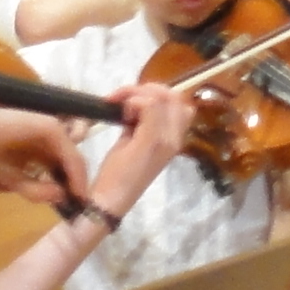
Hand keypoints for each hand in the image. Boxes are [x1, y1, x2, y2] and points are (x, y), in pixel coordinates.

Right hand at [0, 105, 90, 207]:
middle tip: (82, 206)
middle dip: (80, 184)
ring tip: (79, 200)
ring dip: (80, 180)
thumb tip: (62, 196)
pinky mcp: (52, 128)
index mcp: (45, 146)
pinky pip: (70, 154)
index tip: (77, 206)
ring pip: (76, 158)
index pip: (67, 166)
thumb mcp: (17, 181)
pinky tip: (74, 190)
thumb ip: (38, 191)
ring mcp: (55, 130)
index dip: (74, 185)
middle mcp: (53, 137)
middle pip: (75, 162)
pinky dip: (74, 173)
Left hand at [90, 81, 194, 213]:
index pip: (178, 102)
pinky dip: (132, 101)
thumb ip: (140, 122)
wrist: (111, 200)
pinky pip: (149, 105)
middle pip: (172, 95)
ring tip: (120, 107)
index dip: (156, 93)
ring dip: (136, 94)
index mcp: (174, 139)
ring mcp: (166, 139)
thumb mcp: (133, 142)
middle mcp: (176, 138)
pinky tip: (121, 114)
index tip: (133, 101)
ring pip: (160, 96)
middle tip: (123, 100)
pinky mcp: (152, 141)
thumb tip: (134, 103)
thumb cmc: (119, 174)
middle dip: (145, 89)